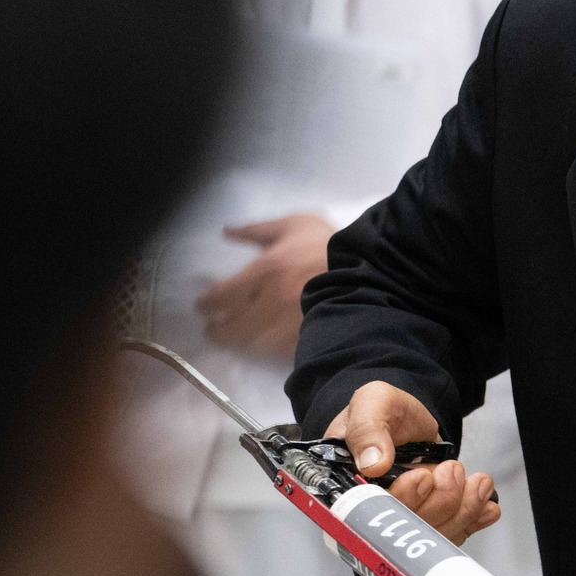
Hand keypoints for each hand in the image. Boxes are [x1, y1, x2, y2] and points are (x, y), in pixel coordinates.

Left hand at [196, 213, 333, 359]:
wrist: (372, 270)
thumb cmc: (329, 245)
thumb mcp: (294, 224)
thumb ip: (257, 230)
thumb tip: (226, 232)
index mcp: (265, 270)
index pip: (221, 296)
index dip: (206, 304)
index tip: (202, 307)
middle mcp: (271, 301)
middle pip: (231, 325)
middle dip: (217, 329)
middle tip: (212, 328)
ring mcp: (289, 325)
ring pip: (250, 343)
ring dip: (236, 342)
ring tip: (231, 339)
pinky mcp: (305, 338)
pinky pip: (275, 351)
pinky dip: (262, 350)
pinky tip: (259, 345)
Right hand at [326, 381, 497, 545]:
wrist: (406, 416)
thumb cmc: (382, 410)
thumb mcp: (371, 404)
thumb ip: (368, 430)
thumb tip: (372, 463)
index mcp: (344, 489)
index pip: (366, 514)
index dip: (399, 502)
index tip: (422, 477)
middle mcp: (369, 512)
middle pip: (405, 530)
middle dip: (438, 502)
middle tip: (452, 470)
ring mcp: (402, 518)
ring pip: (432, 534)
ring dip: (462, 509)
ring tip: (477, 481)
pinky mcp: (428, 518)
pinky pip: (449, 531)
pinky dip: (472, 519)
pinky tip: (486, 506)